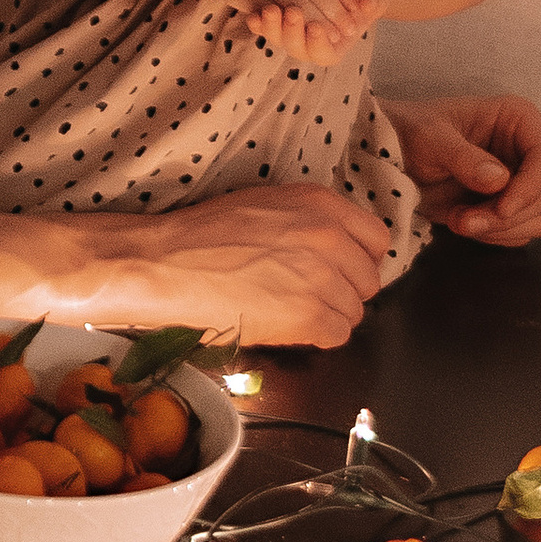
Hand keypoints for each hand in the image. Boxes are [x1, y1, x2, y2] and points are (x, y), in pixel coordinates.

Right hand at [52, 184, 389, 349]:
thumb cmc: (200, 237)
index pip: (376, 238)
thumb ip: (308, 222)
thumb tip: (334, 250)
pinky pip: (337, 335)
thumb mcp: (264, 207)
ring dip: (326, 316)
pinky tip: (283, 326)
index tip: (340, 270)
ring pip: (354, 311)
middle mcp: (329, 236)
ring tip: (287, 311)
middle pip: (368, 280)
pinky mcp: (310, 315)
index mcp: (320, 203)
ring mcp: (323, 276)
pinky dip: (314, 337)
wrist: (164, 264)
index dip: (358, 259)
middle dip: (343, 291)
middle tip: (305, 296)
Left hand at [247, 0, 377, 68]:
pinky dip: (257, 22)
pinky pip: (263, 26)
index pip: (324, 54)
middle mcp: (310, 45)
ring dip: (272, 27)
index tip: (317, 27)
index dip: (319, 43)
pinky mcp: (276, 21)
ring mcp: (290, 35)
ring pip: (277, 38)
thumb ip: (373, 0)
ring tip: (270, 9)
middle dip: (293, 32)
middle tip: (293, 12)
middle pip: (296, 48)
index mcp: (335, 46)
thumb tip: (371, 0)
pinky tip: (252, 12)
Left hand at [388, 91, 540, 245]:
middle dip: (508, 215)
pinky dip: (495, 235)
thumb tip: (499, 180)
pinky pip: (522, 232)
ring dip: (500, 229)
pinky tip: (463, 223)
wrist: (390, 158)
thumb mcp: (429, 137)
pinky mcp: (511, 206)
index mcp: (518, 119)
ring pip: (540, 217)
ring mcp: (522, 180)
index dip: (532, 186)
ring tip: (457, 220)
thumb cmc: (409, 133)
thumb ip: (462, 157)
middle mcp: (527, 150)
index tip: (502, 208)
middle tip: (464, 220)